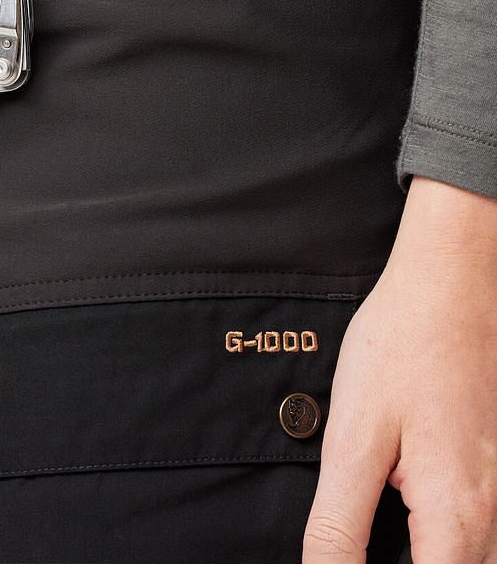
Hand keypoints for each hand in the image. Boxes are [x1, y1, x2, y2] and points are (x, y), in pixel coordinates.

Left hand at [303, 175, 496, 562]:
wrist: (452, 284)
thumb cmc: (401, 349)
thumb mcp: (354, 438)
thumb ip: (340, 524)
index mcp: (458, 520)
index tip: (343, 562)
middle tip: (353, 544)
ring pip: (475, 560)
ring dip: (426, 552)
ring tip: (377, 526)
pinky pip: (480, 532)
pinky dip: (445, 540)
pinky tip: (409, 517)